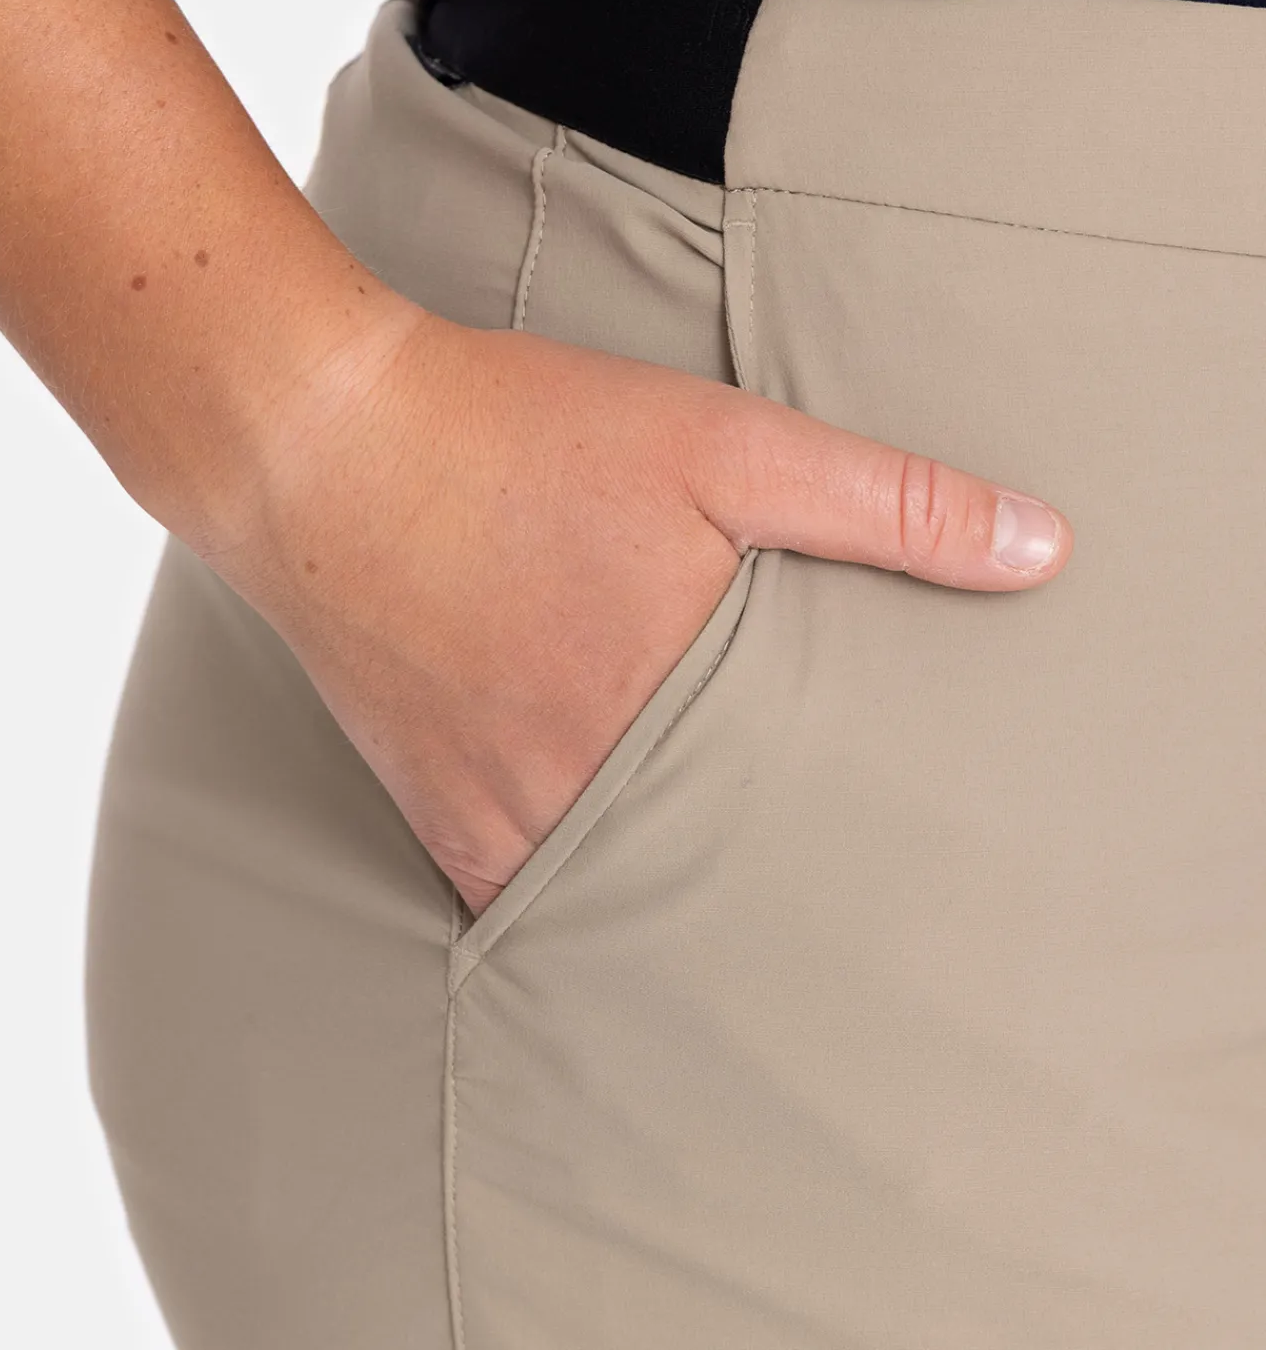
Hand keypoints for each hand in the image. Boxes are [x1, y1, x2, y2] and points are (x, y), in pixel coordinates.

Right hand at [207, 303, 1072, 916]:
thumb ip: (883, 502)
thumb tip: (1041, 552)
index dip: (862, 869)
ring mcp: (498, 807)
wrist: (329, 446)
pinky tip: (597, 900)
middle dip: (772, 905)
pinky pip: (513, 897)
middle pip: (708, 885)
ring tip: (726, 935)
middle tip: (831, 934)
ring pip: (614, 905)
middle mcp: (585, 780)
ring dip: (670, 914)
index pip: (804, 832)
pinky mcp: (432, 805)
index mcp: (674, 701)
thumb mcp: (721, 441)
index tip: (905, 895)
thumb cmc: (519, 435)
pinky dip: (566, 904)